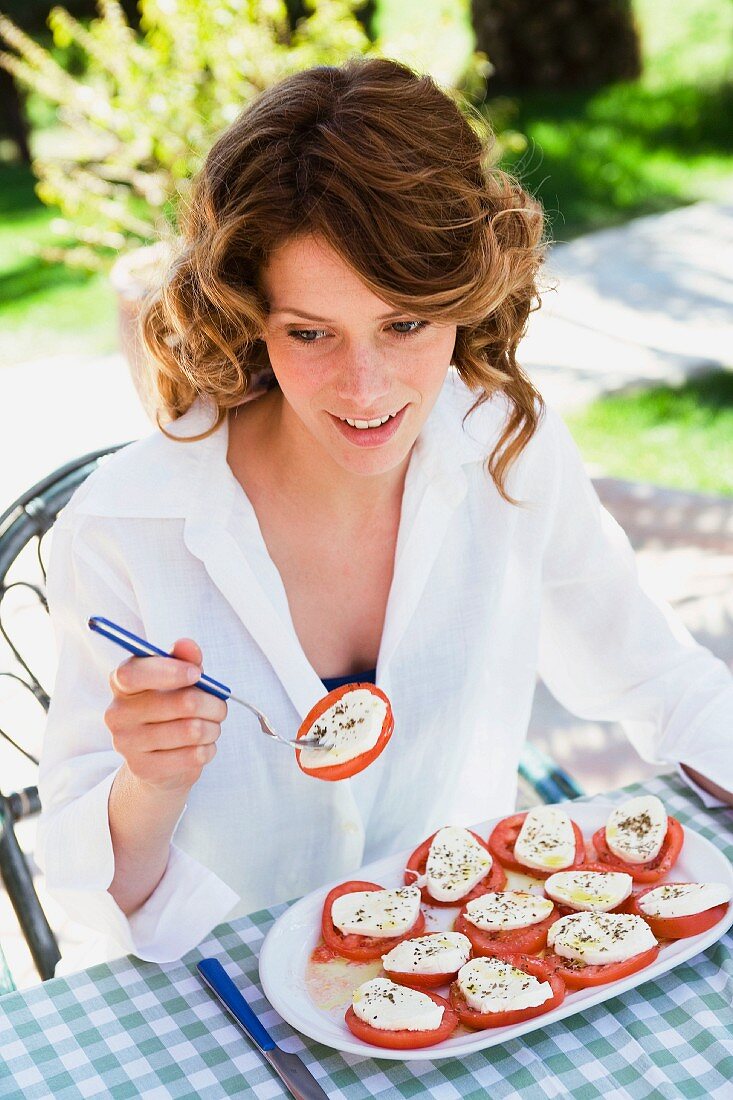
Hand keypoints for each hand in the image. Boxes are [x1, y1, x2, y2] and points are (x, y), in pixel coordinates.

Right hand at [105, 638, 226, 792]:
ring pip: (192, 730)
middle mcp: (117, 713)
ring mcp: (126, 743)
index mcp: (121, 683)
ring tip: (210, 727)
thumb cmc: (170, 710)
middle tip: (219, 707)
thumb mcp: (178, 680)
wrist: (159, 761)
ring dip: (213, 728)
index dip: (170, 671)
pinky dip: (208, 749)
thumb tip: (187, 645)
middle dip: (212, 704)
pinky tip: (202, 746)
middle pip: (181, 703)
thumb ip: (184, 659)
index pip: (134, 672)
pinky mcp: (143, 768)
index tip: (197, 674)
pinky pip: (193, 755)